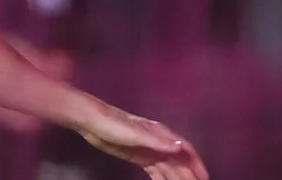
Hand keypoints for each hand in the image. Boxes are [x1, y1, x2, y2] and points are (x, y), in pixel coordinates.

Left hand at [77, 103, 207, 179]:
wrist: (90, 122)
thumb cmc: (113, 124)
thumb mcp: (135, 134)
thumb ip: (157, 141)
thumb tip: (180, 147)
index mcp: (160, 134)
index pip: (184, 150)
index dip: (196, 163)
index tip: (204, 178)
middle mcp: (158, 142)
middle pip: (178, 162)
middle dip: (188, 175)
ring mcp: (148, 150)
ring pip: (168, 168)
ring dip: (176, 179)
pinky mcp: (138, 157)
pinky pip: (155, 171)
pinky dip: (162, 179)